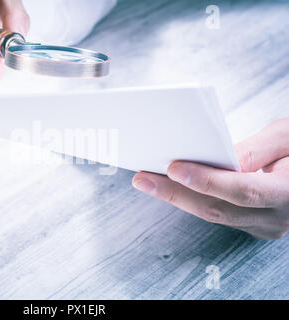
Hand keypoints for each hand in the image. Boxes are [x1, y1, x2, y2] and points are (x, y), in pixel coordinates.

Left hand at [132, 118, 288, 239]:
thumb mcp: (288, 137)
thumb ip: (255, 149)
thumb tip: (218, 159)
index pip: (243, 190)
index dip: (206, 180)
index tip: (173, 168)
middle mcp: (277, 216)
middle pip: (218, 209)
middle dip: (175, 193)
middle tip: (143, 178)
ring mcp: (264, 225)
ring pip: (213, 214)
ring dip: (178, 197)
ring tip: (148, 181)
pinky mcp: (252, 224)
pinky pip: (217, 213)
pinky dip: (192, 199)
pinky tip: (170, 186)